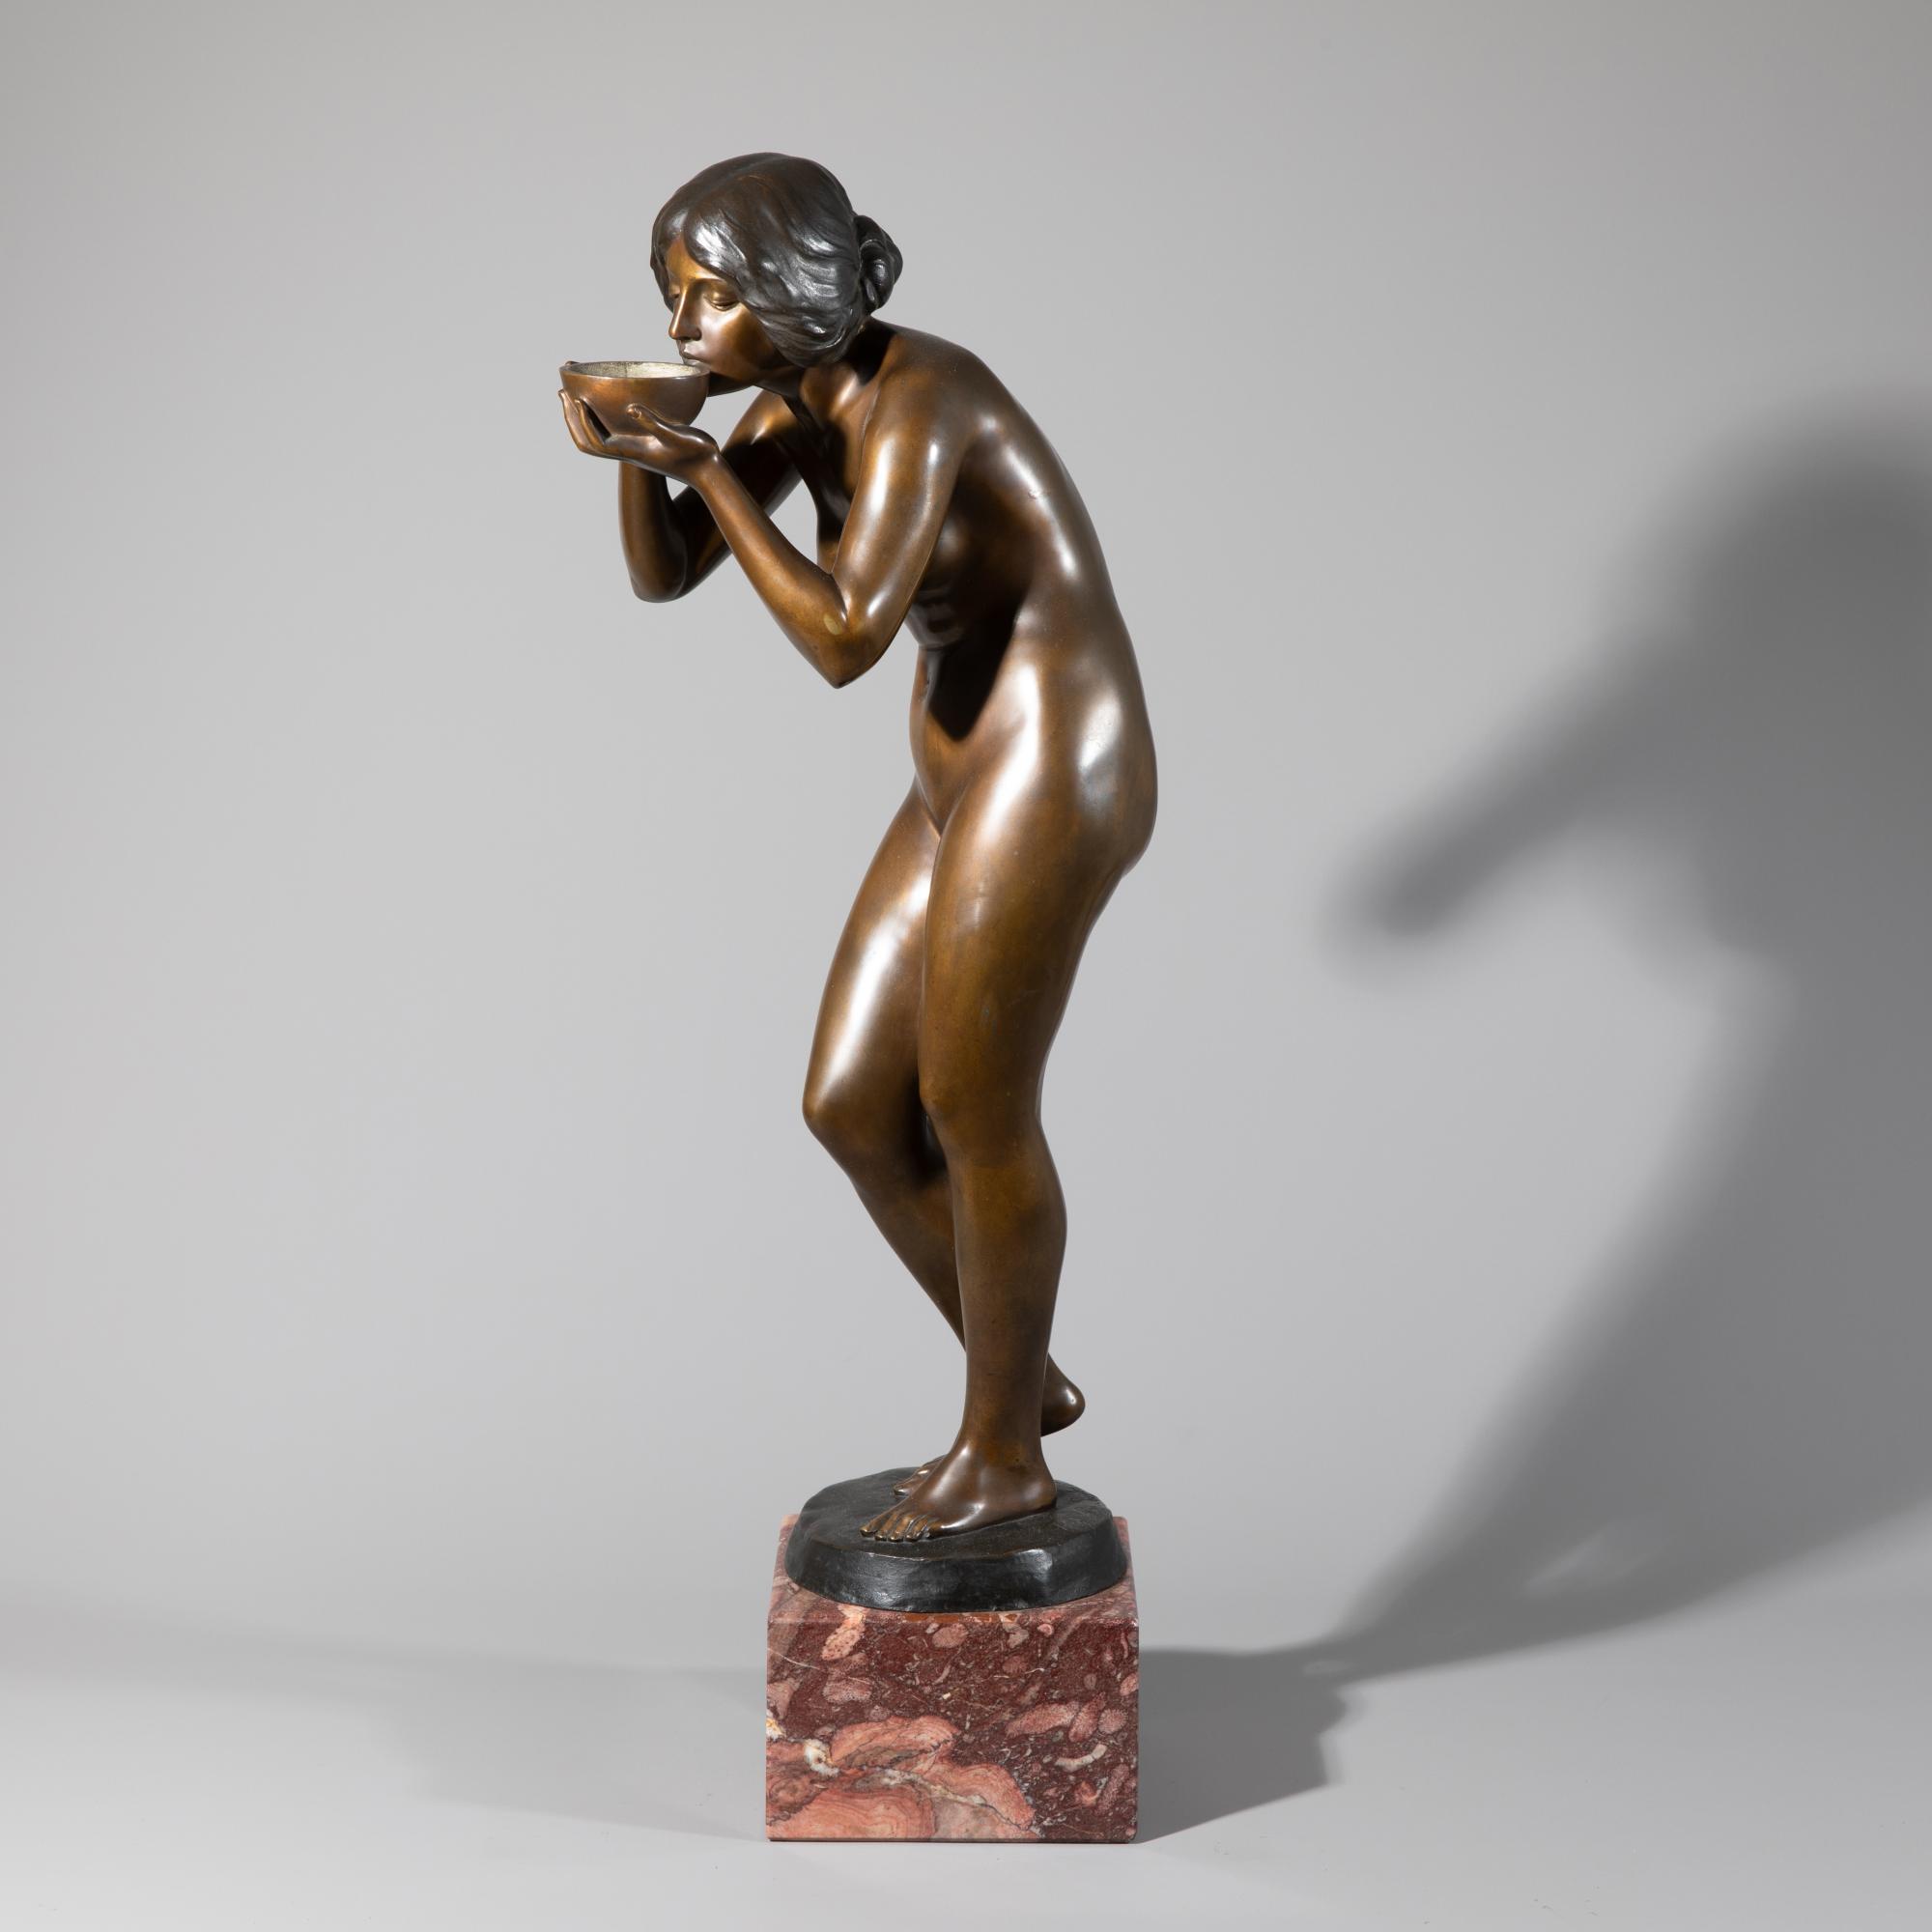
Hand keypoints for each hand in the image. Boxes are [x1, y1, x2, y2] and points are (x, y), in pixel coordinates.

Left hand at [558, 390, 716, 479]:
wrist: (707, 470)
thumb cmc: (695, 455)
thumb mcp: (675, 435)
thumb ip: (653, 422)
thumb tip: (631, 408)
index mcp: (631, 451)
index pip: (594, 441)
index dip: (581, 422)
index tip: (576, 400)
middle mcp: (627, 450)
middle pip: (587, 441)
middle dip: (571, 419)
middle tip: (562, 392)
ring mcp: (633, 446)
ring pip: (596, 436)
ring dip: (580, 419)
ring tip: (572, 396)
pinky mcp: (641, 441)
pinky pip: (611, 431)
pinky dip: (598, 417)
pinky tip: (599, 403)